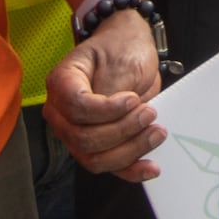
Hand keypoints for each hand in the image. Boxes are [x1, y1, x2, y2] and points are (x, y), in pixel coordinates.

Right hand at [47, 8, 166, 180]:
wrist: (128, 48)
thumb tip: (118, 117)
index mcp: (61, 83)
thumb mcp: (121, 60)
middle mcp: (61, 112)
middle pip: (83, 138)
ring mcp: (75, 132)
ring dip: (130, 151)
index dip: (106, 110)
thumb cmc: (121, 47)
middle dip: (122, 131)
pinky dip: (131, 171)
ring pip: (94, 158)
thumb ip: (114, 89)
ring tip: (157, 133)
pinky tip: (151, 168)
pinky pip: (109, 167)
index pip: (76, 107)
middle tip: (150, 113)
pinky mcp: (96, 146)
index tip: (133, 99)